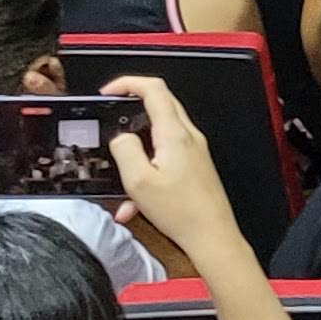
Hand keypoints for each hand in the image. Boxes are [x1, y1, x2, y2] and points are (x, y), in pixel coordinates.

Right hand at [103, 74, 243, 266]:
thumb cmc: (182, 213)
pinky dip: (146, 173)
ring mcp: (194, 151)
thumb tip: (121, 137)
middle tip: (110, 120)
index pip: (154, 89)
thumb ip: (125, 150)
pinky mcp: (194, 166)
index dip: (128, 82)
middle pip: (159, 105)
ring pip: (159, 135)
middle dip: (130, 110)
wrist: (212, 237)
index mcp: (175, 134)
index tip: (108, 91)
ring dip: (136, 153)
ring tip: (123, 182)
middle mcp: (189, 137)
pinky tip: (135, 204)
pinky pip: (165, 158)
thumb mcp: (139, 181)